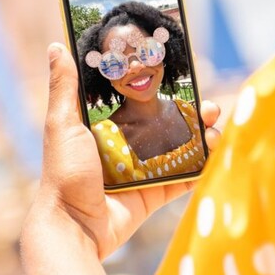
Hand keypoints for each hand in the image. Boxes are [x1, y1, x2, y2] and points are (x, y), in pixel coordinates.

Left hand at [30, 42, 221, 259]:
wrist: (74, 227)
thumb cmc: (64, 174)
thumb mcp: (63, 125)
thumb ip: (65, 88)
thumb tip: (58, 46)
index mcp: (104, 129)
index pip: (137, 102)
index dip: (160, 88)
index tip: (180, 72)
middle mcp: (125, 148)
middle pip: (164, 124)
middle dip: (189, 112)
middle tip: (208, 104)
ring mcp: (142, 172)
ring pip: (179, 149)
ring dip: (201, 136)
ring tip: (216, 126)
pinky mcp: (153, 195)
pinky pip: (182, 179)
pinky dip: (202, 167)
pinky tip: (216, 153)